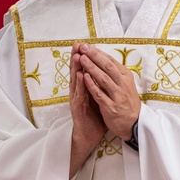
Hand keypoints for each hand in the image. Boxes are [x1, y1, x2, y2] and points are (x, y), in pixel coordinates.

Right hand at [69, 42, 105, 175]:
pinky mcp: (78, 109)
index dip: (84, 57)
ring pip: (76, 81)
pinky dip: (80, 84)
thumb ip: (98, 85)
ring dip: (76, 68)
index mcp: (84, 88)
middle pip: (77, 72)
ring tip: (77, 55)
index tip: (84, 44)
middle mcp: (79, 92)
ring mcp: (77, 99)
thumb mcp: (97, 98)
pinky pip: (79, 95)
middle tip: (77, 44)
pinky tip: (80, 75)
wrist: (89, 136)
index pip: (83, 69)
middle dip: (77, 57)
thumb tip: (103, 72)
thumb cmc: (94, 116)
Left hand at [74, 42, 140, 140]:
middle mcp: (123, 84)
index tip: (87, 45)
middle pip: (108, 67)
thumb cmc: (127, 102)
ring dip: (91, 68)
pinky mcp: (111, 107)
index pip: (111, 61)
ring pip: (103, 79)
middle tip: (83, 47)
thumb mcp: (126, 84)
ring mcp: (118, 96)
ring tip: (81, 59)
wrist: (134, 123)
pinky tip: (84, 77)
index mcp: (126, 77)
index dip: (98, 52)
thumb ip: (115, 73)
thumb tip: (102, 57)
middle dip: (94, 56)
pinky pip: (100, 94)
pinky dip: (92, 85)